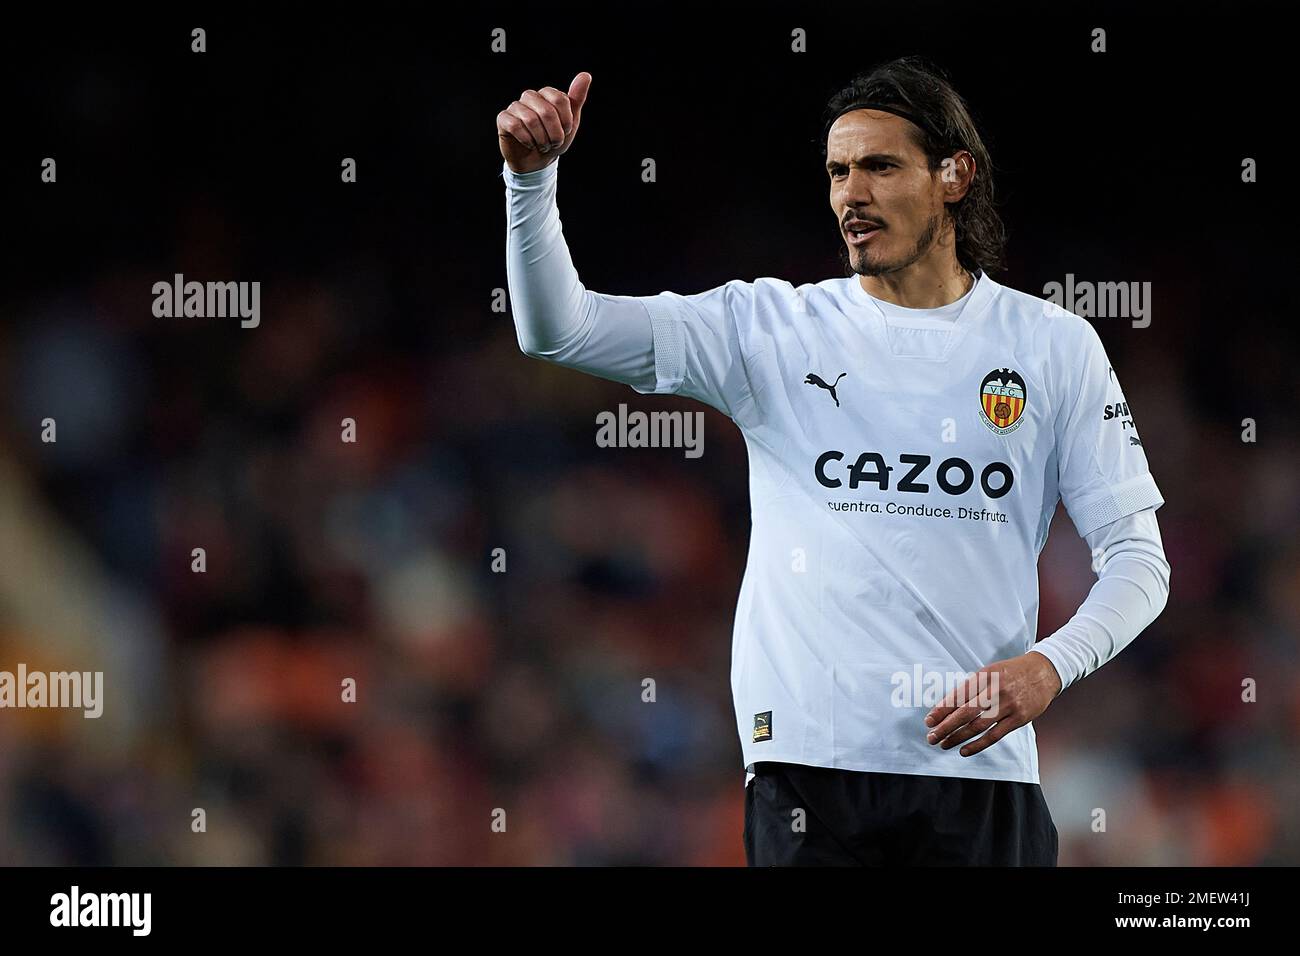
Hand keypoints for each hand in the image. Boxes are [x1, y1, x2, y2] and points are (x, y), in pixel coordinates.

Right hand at [497, 72, 590, 173]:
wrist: (537, 161)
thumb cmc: (553, 140)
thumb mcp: (571, 122)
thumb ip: (577, 98)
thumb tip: (585, 75)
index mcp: (547, 94)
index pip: (560, 100)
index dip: (566, 121)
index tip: (566, 131)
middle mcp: (530, 96)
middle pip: (547, 111)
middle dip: (554, 134)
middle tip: (554, 142)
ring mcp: (515, 106)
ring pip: (531, 120)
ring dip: (541, 139)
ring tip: (542, 145)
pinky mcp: (503, 118)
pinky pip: (516, 126)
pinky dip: (527, 140)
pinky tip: (530, 144)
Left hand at [922, 651, 1061, 756]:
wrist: (1044, 672)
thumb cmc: (1011, 672)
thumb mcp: (990, 672)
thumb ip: (972, 688)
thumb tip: (948, 707)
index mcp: (984, 676)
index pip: (958, 696)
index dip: (942, 710)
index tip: (929, 721)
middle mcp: (995, 690)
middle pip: (965, 712)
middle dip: (945, 726)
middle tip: (931, 737)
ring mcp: (1008, 705)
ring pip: (978, 726)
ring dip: (958, 737)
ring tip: (944, 744)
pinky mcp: (1019, 719)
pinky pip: (995, 735)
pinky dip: (978, 745)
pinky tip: (964, 750)